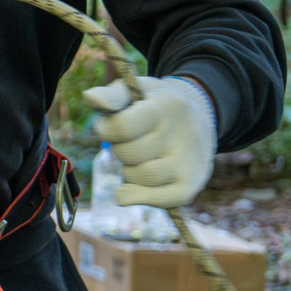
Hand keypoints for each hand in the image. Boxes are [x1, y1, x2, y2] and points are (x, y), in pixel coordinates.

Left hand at [83, 76, 216, 208]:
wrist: (200, 117)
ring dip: (128, 171)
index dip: (106, 129)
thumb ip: (111, 95)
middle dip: (120, 149)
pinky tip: (128, 190)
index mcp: (167, 108)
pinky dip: (136, 196)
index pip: (123, 126)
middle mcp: (183, 136)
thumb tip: (89, 97)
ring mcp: (190, 163)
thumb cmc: (154, 104)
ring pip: (139, 178)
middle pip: (129, 154)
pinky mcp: (190, 186)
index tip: (109, 126)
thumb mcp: (135, 90)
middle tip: (130, 141)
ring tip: (139, 158)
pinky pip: (158, 200)